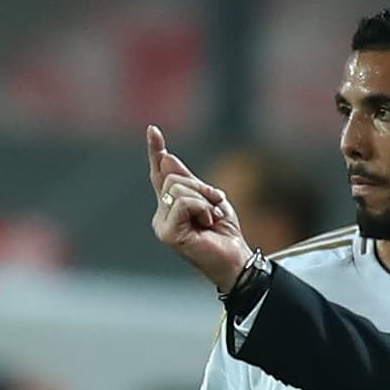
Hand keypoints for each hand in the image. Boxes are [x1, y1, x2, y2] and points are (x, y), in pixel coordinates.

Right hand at [145, 126, 255, 293]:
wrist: (236, 259)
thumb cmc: (224, 233)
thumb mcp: (209, 199)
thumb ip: (189, 182)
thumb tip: (166, 158)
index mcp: (171, 206)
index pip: (160, 174)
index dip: (155, 151)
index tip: (153, 130)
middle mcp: (162, 215)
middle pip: (172, 177)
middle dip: (200, 186)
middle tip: (216, 205)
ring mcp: (163, 225)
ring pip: (178, 188)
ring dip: (204, 199)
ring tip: (212, 217)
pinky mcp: (168, 234)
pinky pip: (183, 203)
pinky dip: (201, 208)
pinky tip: (207, 224)